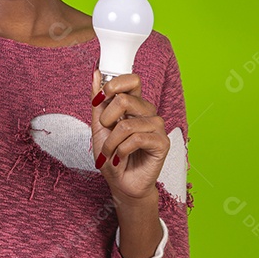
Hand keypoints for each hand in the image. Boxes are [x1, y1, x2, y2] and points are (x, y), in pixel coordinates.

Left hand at [90, 68, 169, 201]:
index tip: (100, 99)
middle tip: (105, 132)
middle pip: (125, 99)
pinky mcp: (162, 143)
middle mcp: (147, 112)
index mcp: (134, 104)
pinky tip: (121, 157)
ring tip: (110, 152)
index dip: (113, 85)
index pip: (132, 80)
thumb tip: (96, 74)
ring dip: (111, 143)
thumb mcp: (98, 126)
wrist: (121, 183)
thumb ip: (99, 101)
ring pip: (126, 125)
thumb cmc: (112, 156)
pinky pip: (137, 139)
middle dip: (106, 120)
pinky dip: (122, 151)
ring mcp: (157, 127)